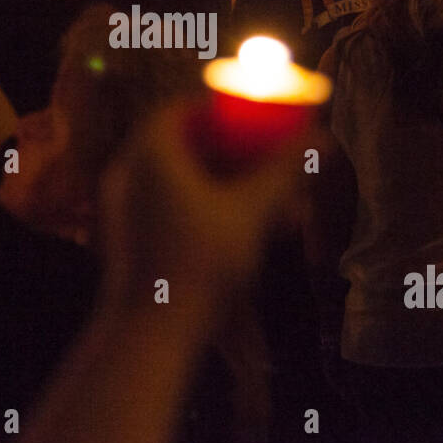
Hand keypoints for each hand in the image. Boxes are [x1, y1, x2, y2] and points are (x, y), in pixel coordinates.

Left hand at [98, 101, 306, 306]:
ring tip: (276, 216)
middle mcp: (127, 172)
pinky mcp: (127, 241)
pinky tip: (246, 239)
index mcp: (150, 152)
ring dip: (229, 191)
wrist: (150, 334)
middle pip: (187, 148)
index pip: (183, 109)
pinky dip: (206, 213)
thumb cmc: (200, 263)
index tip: (257, 124)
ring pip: (182, 183)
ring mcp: (122, 208)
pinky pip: (168, 209)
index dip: (223, 113)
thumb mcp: (252, 210)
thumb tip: (320, 135)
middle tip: (277, 175)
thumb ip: (284, 168)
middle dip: (238, 159)